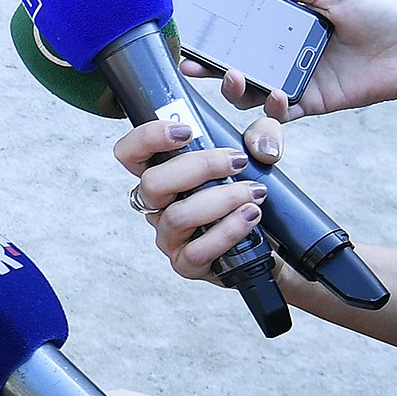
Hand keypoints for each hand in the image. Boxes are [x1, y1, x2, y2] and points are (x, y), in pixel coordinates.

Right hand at [113, 116, 273, 281]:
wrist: (267, 243)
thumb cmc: (247, 197)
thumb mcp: (256, 156)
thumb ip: (262, 136)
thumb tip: (262, 148)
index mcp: (163, 175)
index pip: (130, 153)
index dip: (148, 138)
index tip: (186, 131)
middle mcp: (158, 206)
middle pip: (152, 183)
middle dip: (199, 166)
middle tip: (236, 161)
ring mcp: (169, 237)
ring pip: (178, 216)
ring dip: (222, 199)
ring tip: (254, 193)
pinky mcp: (185, 264)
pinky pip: (197, 250)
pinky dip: (228, 230)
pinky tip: (250, 217)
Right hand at [206, 0, 396, 120]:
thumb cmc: (379, 15)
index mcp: (286, 30)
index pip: (242, 34)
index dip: (215, 37)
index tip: (191, 34)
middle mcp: (284, 57)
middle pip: (236, 67)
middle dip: (209, 69)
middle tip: (192, 65)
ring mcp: (295, 82)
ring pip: (250, 93)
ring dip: (235, 88)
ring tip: (233, 76)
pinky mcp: (310, 103)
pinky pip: (281, 111)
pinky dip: (271, 106)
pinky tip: (273, 94)